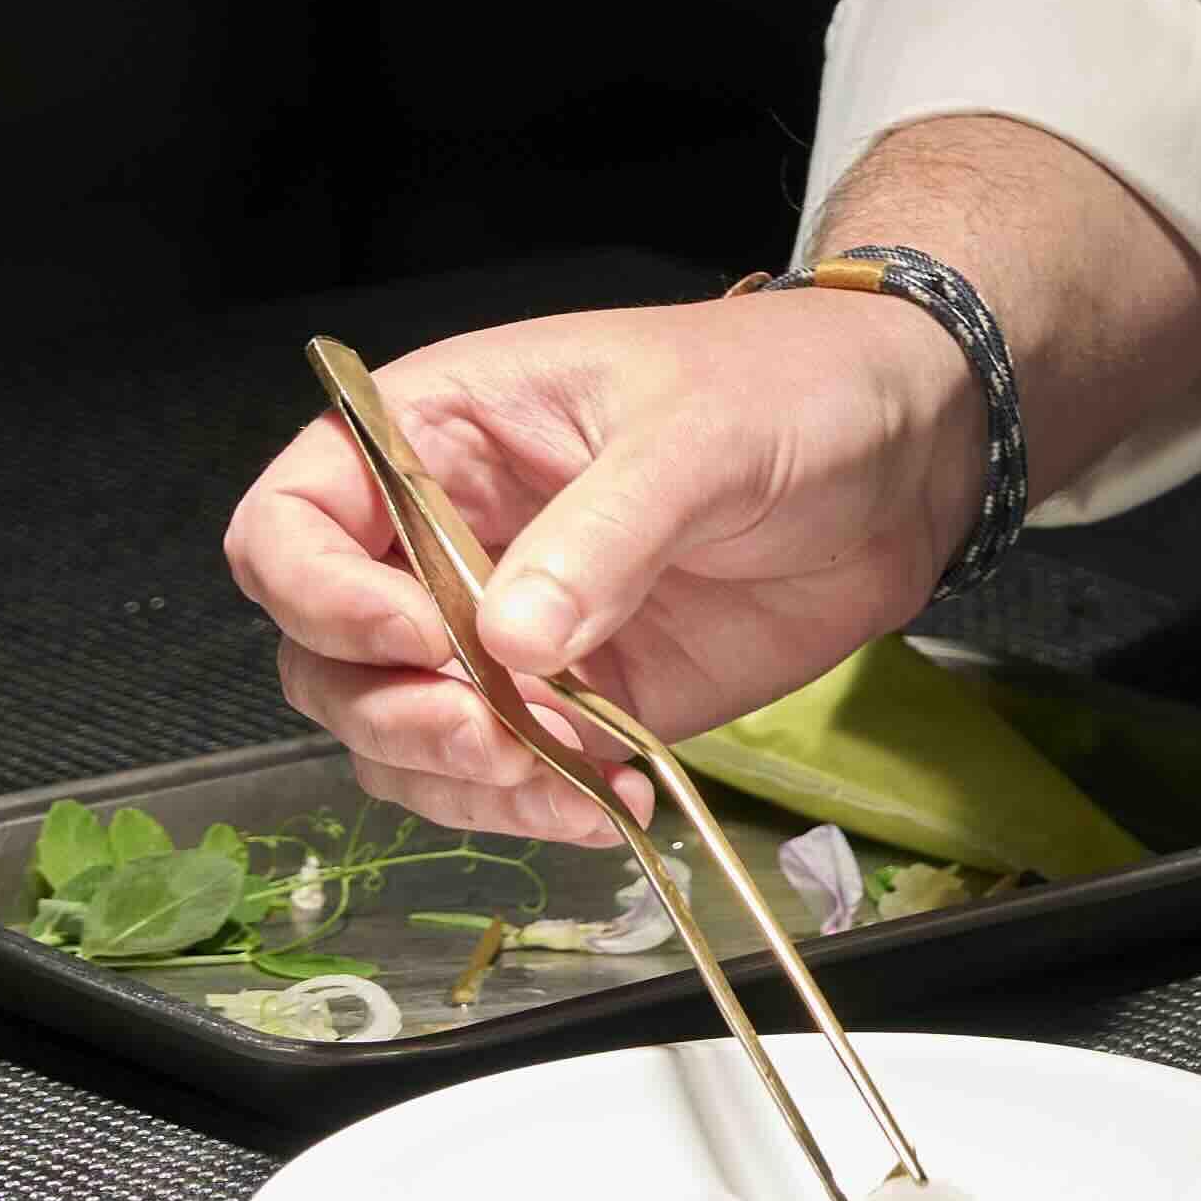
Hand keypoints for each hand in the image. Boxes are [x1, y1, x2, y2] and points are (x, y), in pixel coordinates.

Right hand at [220, 291, 976, 842]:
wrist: (909, 452)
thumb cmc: (792, 388)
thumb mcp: (698, 434)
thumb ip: (604, 531)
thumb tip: (510, 641)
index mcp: (439, 435)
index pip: (291, 522)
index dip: (322, 596)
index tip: (418, 641)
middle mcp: (445, 541)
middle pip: (323, 653)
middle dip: (392, 713)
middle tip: (495, 733)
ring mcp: (504, 631)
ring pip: (397, 735)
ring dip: (456, 779)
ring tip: (563, 774)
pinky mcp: (573, 702)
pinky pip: (500, 780)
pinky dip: (531, 813)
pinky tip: (606, 803)